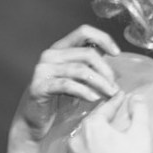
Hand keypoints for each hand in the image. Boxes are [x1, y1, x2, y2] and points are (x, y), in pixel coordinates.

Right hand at [12, 25, 120, 143]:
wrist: (35, 120)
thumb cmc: (59, 100)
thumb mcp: (77, 79)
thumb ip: (90, 67)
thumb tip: (114, 63)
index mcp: (61, 48)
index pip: (84, 31)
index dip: (103, 39)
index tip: (117, 53)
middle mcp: (51, 55)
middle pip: (87, 53)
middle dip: (106, 70)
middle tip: (114, 87)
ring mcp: (43, 69)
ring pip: (80, 70)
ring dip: (100, 83)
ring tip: (109, 95)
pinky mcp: (39, 86)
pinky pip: (67, 85)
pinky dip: (84, 91)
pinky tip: (94, 99)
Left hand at [64, 91, 152, 152]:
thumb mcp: (141, 134)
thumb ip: (139, 112)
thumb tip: (137, 97)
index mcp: (91, 127)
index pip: (104, 110)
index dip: (115, 103)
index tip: (121, 98)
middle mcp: (75, 141)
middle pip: (89, 129)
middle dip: (100, 127)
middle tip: (111, 127)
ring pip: (79, 149)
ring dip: (88, 148)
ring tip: (100, 151)